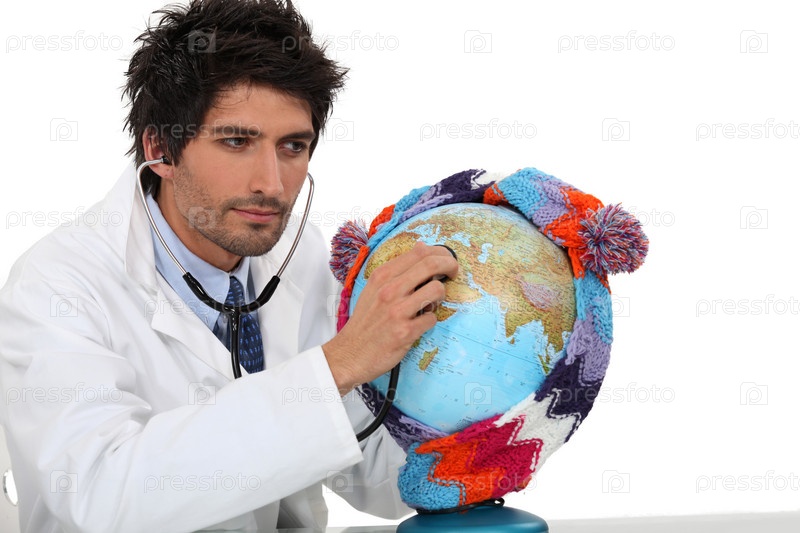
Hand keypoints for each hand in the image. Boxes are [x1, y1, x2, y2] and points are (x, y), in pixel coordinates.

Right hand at [322, 242, 458, 394]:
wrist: (350, 353)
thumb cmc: (366, 321)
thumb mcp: (374, 288)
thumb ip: (398, 269)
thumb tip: (422, 247)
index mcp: (382, 276)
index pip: (419, 252)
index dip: (440, 254)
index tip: (446, 261)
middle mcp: (389, 289)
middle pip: (431, 264)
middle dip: (451, 266)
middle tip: (454, 274)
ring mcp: (397, 310)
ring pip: (437, 290)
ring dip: (440, 297)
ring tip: (431, 304)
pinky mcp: (405, 331)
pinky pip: (432, 318)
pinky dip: (429, 320)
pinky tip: (419, 324)